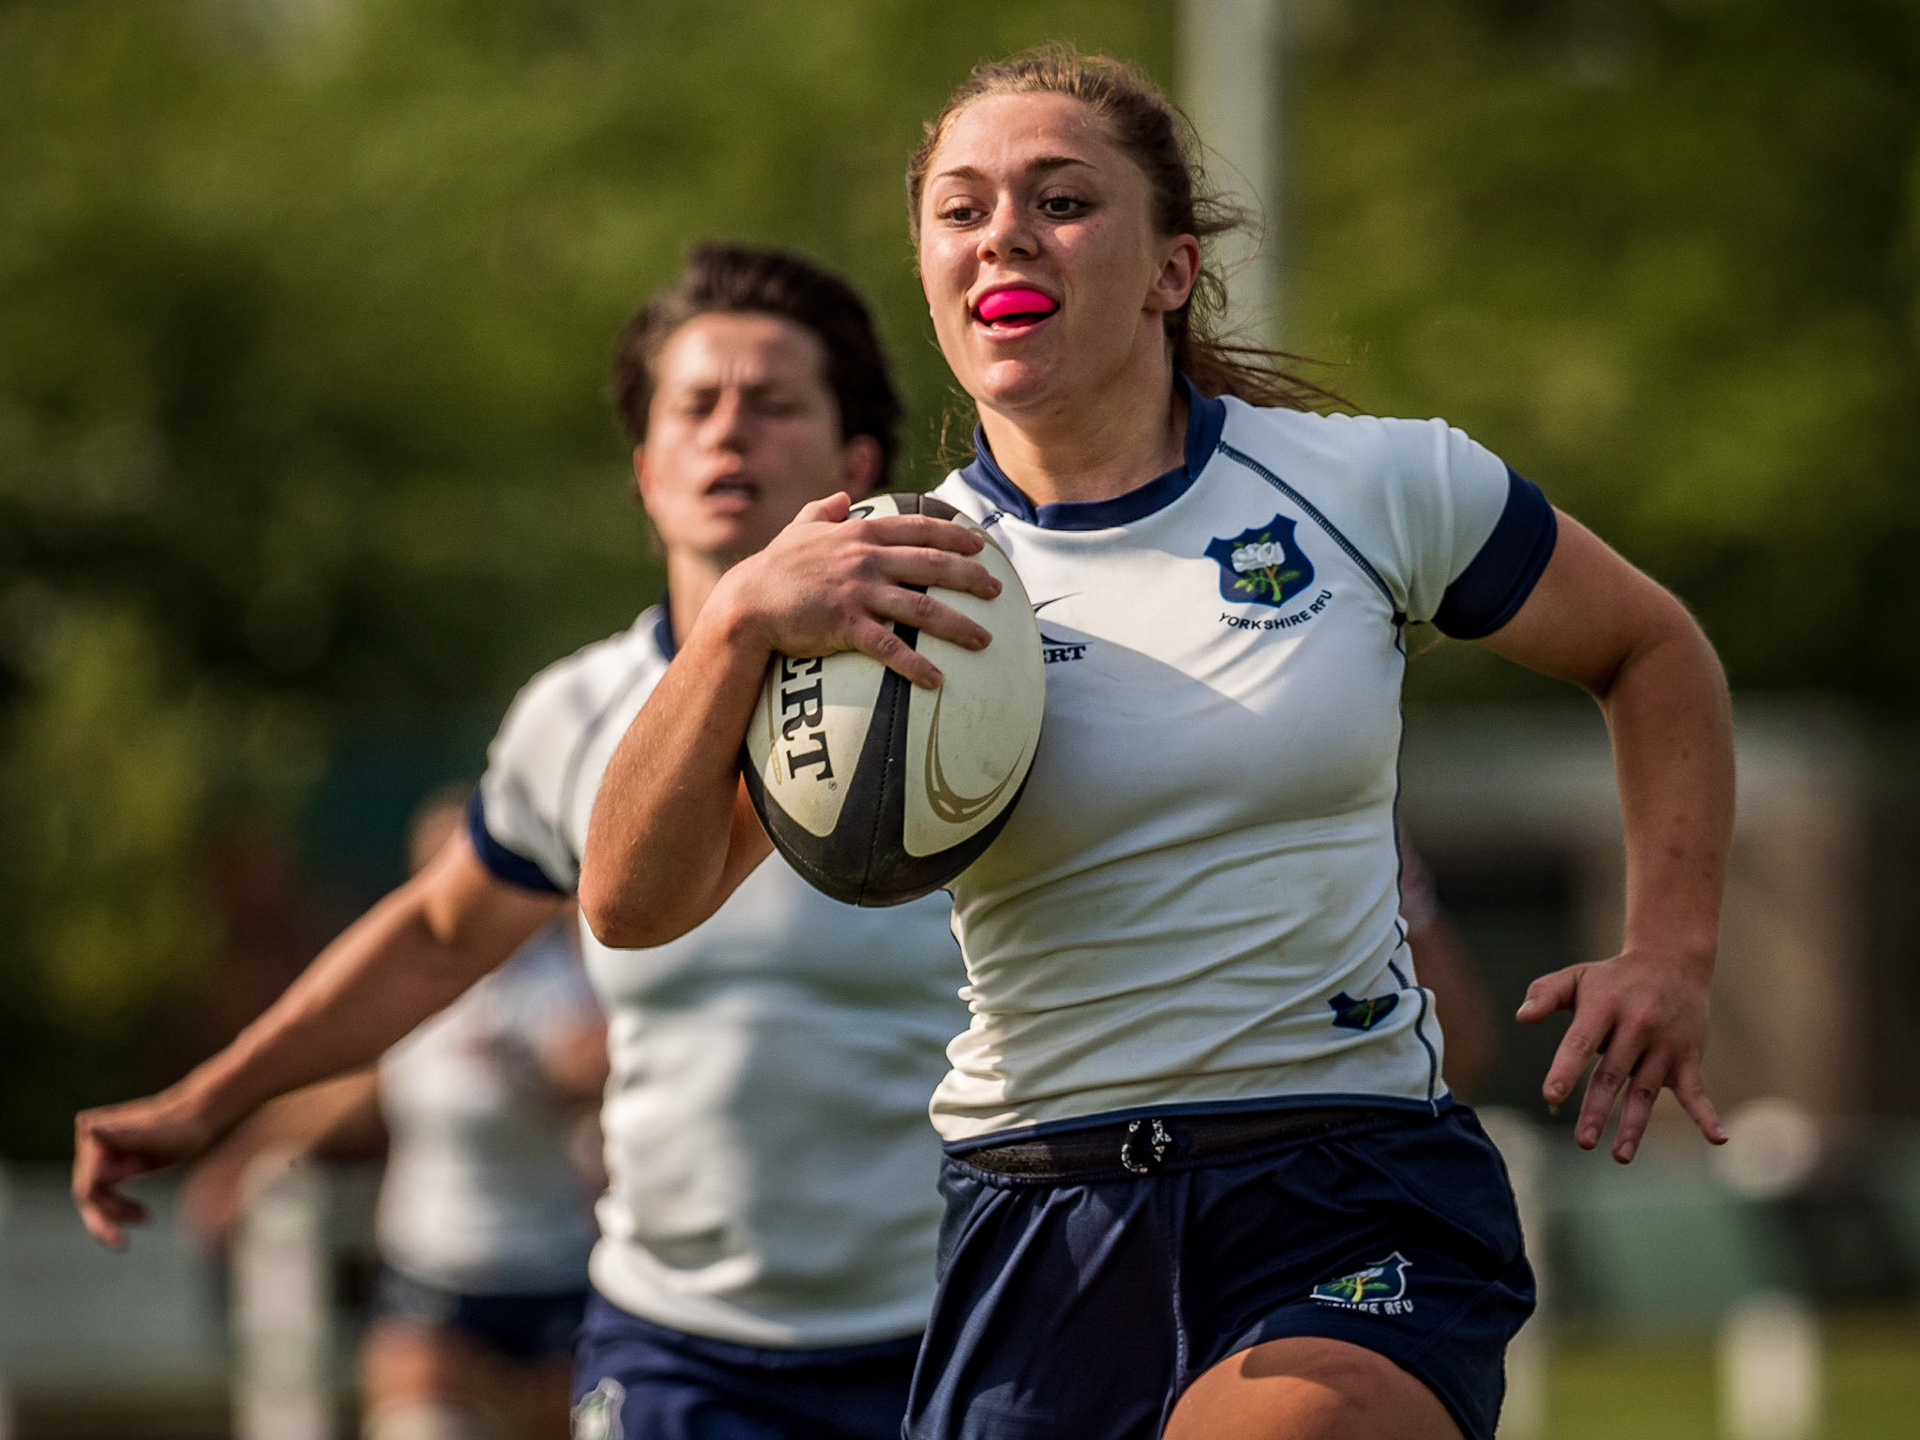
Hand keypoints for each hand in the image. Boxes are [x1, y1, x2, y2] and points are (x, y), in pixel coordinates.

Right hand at [73, 1088, 223, 1248]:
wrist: (197, 1118)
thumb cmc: (180, 1124)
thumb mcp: (154, 1134)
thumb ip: (121, 1133)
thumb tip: (84, 1124)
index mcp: (96, 1136)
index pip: (89, 1183)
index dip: (110, 1194)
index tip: (140, 1171)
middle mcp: (91, 1144)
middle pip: (87, 1193)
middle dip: (105, 1217)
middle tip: (120, 1241)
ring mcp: (100, 1156)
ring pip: (95, 1198)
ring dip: (113, 1215)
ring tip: (144, 1219)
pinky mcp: (112, 1165)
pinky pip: (106, 1195)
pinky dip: (119, 1209)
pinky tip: (142, 1216)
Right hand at [715, 492, 1001, 688]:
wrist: (747, 603)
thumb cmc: (774, 568)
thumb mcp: (799, 530)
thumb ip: (822, 511)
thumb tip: (841, 495)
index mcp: (860, 533)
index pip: (919, 528)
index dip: (954, 535)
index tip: (981, 546)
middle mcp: (866, 558)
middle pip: (932, 564)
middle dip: (971, 577)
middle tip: (998, 591)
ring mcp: (857, 591)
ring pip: (921, 606)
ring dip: (957, 625)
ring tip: (985, 640)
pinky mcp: (845, 624)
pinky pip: (889, 647)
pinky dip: (916, 664)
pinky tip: (937, 680)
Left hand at [1517, 948, 1726, 1162]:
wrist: (1672, 961)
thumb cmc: (1613, 978)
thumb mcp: (1576, 976)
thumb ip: (1545, 993)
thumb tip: (1522, 1017)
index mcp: (1603, 1007)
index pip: (1581, 1042)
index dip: (1566, 1069)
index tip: (1551, 1095)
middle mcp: (1636, 1027)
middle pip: (1613, 1075)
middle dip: (1597, 1110)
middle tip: (1582, 1142)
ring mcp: (1664, 1045)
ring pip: (1645, 1090)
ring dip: (1634, 1125)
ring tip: (1619, 1157)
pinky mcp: (1687, 1057)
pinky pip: (1697, 1090)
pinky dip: (1707, 1115)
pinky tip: (1718, 1138)